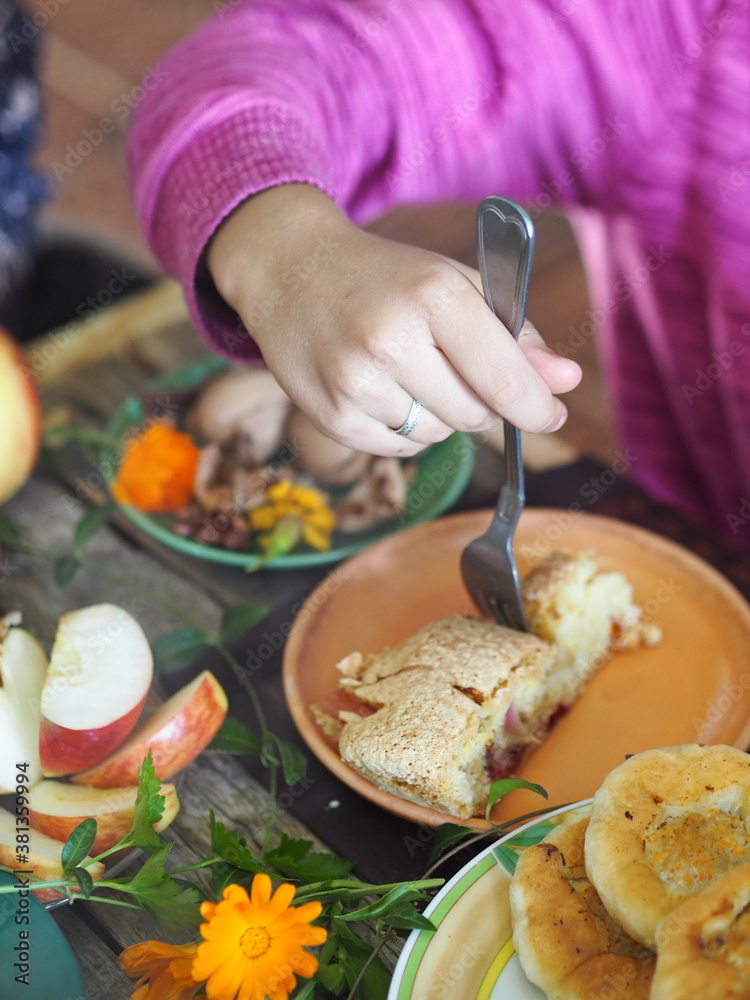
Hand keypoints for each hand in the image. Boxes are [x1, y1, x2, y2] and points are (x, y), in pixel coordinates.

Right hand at [207, 184, 581, 456]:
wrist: (289, 271)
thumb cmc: (383, 278)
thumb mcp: (453, 284)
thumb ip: (515, 334)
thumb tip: (565, 382)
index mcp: (433, 297)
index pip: (503, 378)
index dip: (537, 408)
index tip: (551, 417)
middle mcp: (390, 341)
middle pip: (475, 414)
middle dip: (481, 401)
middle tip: (455, 368)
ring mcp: (356, 383)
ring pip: (439, 435)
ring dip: (440, 415)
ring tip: (408, 372)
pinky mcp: (332, 417)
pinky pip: (400, 449)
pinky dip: (405, 430)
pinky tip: (383, 391)